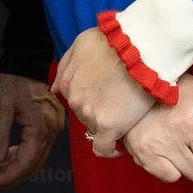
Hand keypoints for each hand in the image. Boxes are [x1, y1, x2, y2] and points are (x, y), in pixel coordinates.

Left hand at [0, 74, 64, 186]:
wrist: (27, 62)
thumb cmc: (13, 81)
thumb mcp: (2, 107)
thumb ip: (0, 136)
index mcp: (41, 126)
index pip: (27, 162)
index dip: (10, 176)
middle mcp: (53, 130)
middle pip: (35, 164)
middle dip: (14, 176)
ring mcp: (55, 127)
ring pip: (38, 158)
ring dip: (19, 167)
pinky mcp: (52, 124)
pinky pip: (39, 147)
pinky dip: (24, 156)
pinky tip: (9, 158)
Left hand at [52, 26, 155, 155]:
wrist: (139, 47)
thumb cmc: (114, 41)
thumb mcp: (81, 43)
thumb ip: (66, 65)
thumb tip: (54, 88)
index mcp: (67, 83)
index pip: (75, 101)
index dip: (91, 100)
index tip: (105, 99)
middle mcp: (74, 100)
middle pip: (85, 115)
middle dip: (99, 110)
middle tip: (119, 103)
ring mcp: (90, 113)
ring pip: (95, 128)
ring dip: (107, 124)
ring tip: (125, 115)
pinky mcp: (108, 125)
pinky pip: (103, 148)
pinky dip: (109, 150)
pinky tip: (118, 147)